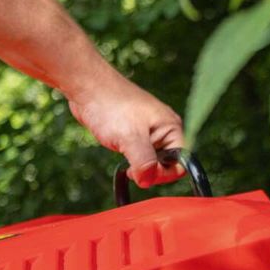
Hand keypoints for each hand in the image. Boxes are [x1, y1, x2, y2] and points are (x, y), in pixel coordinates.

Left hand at [66, 72, 185, 187]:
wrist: (89, 88)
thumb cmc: (111, 106)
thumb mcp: (131, 138)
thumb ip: (144, 162)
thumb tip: (147, 181)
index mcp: (172, 128)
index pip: (181, 164)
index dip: (164, 175)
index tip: (143, 173)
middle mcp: (165, 130)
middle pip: (167, 165)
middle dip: (150, 172)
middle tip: (131, 168)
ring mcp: (150, 132)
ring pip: (152, 162)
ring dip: (139, 167)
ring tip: (125, 156)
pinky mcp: (136, 134)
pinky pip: (140, 156)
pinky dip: (132, 161)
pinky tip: (121, 153)